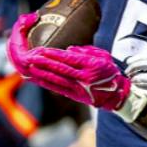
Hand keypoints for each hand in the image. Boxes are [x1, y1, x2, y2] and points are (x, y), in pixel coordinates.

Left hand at [12, 38, 129, 109]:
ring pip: (56, 79)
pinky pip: (57, 88)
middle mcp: (83, 78)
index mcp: (91, 66)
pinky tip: (36, 78)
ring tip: (30, 66)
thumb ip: (86, 51)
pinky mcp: (74, 96)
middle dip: (44, 62)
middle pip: (60, 69)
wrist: (116, 95)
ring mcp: (78, 88)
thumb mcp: (102, 56)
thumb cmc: (109, 72)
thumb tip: (68, 50)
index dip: (54, 55)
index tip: (42, 50)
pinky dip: (46, 83)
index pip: (69, 59)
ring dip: (42, 73)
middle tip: (31, 56)